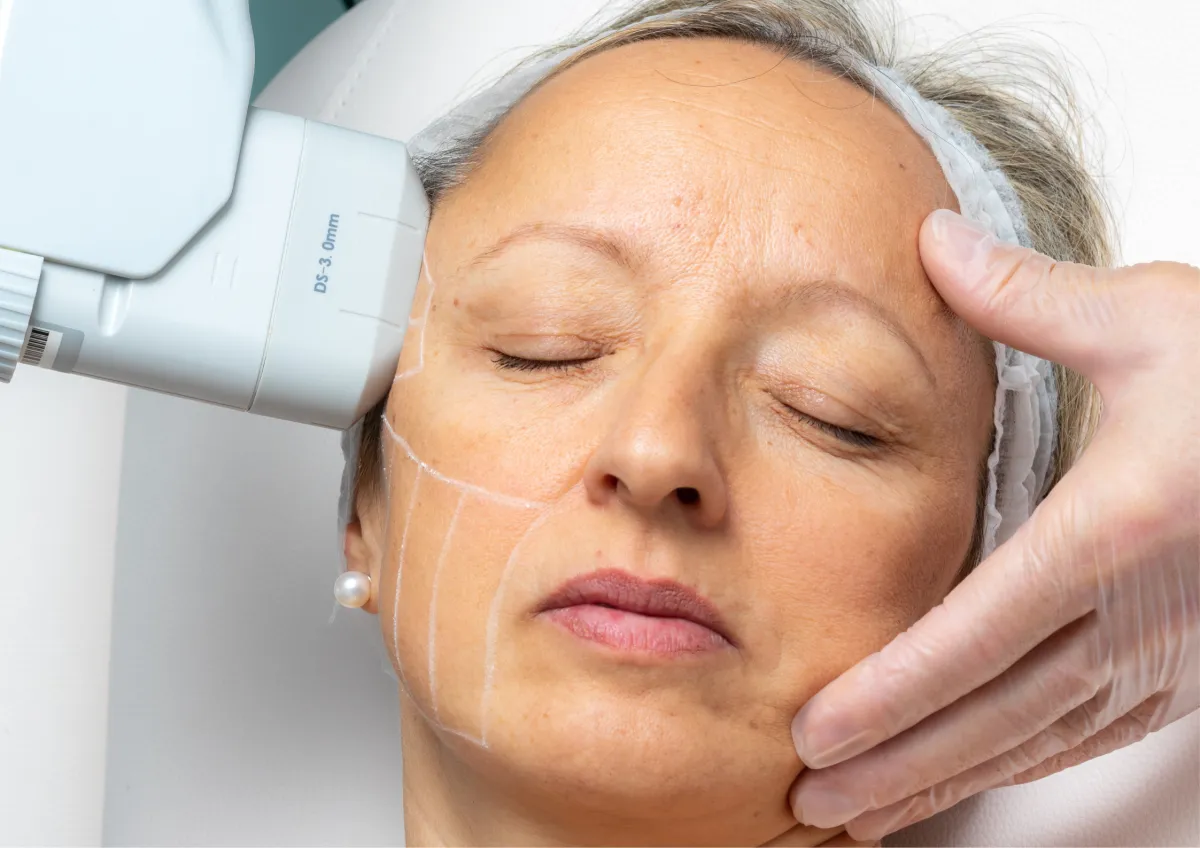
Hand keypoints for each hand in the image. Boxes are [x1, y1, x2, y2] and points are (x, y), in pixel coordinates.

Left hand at [787, 209, 1199, 839]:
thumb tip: (935, 241)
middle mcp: (1139, 616)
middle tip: (809, 803)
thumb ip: (1029, 298)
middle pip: (991, 715)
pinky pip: (1085, 737)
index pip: (972, 635)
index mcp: (1112, 534)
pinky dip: (1013, 765)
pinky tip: (966, 774)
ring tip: (862, 814)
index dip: (887, 693)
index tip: (813, 732)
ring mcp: (1169, 657)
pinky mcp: (1188, 671)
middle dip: (893, 765)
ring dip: (943, 783)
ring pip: (1035, 743)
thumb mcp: (1153, 319)